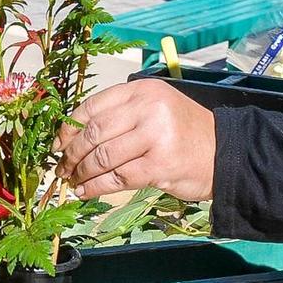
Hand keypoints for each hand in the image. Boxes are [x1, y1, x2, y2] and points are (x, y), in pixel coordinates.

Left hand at [54, 79, 215, 201]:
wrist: (225, 153)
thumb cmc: (184, 132)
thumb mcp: (155, 109)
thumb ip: (121, 115)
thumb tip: (73, 136)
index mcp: (142, 90)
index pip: (92, 106)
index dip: (68, 128)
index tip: (57, 144)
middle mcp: (147, 108)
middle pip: (93, 132)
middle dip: (70, 153)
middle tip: (60, 167)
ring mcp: (154, 136)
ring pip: (102, 156)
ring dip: (80, 172)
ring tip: (70, 180)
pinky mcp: (159, 165)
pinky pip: (117, 178)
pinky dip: (95, 187)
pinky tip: (85, 191)